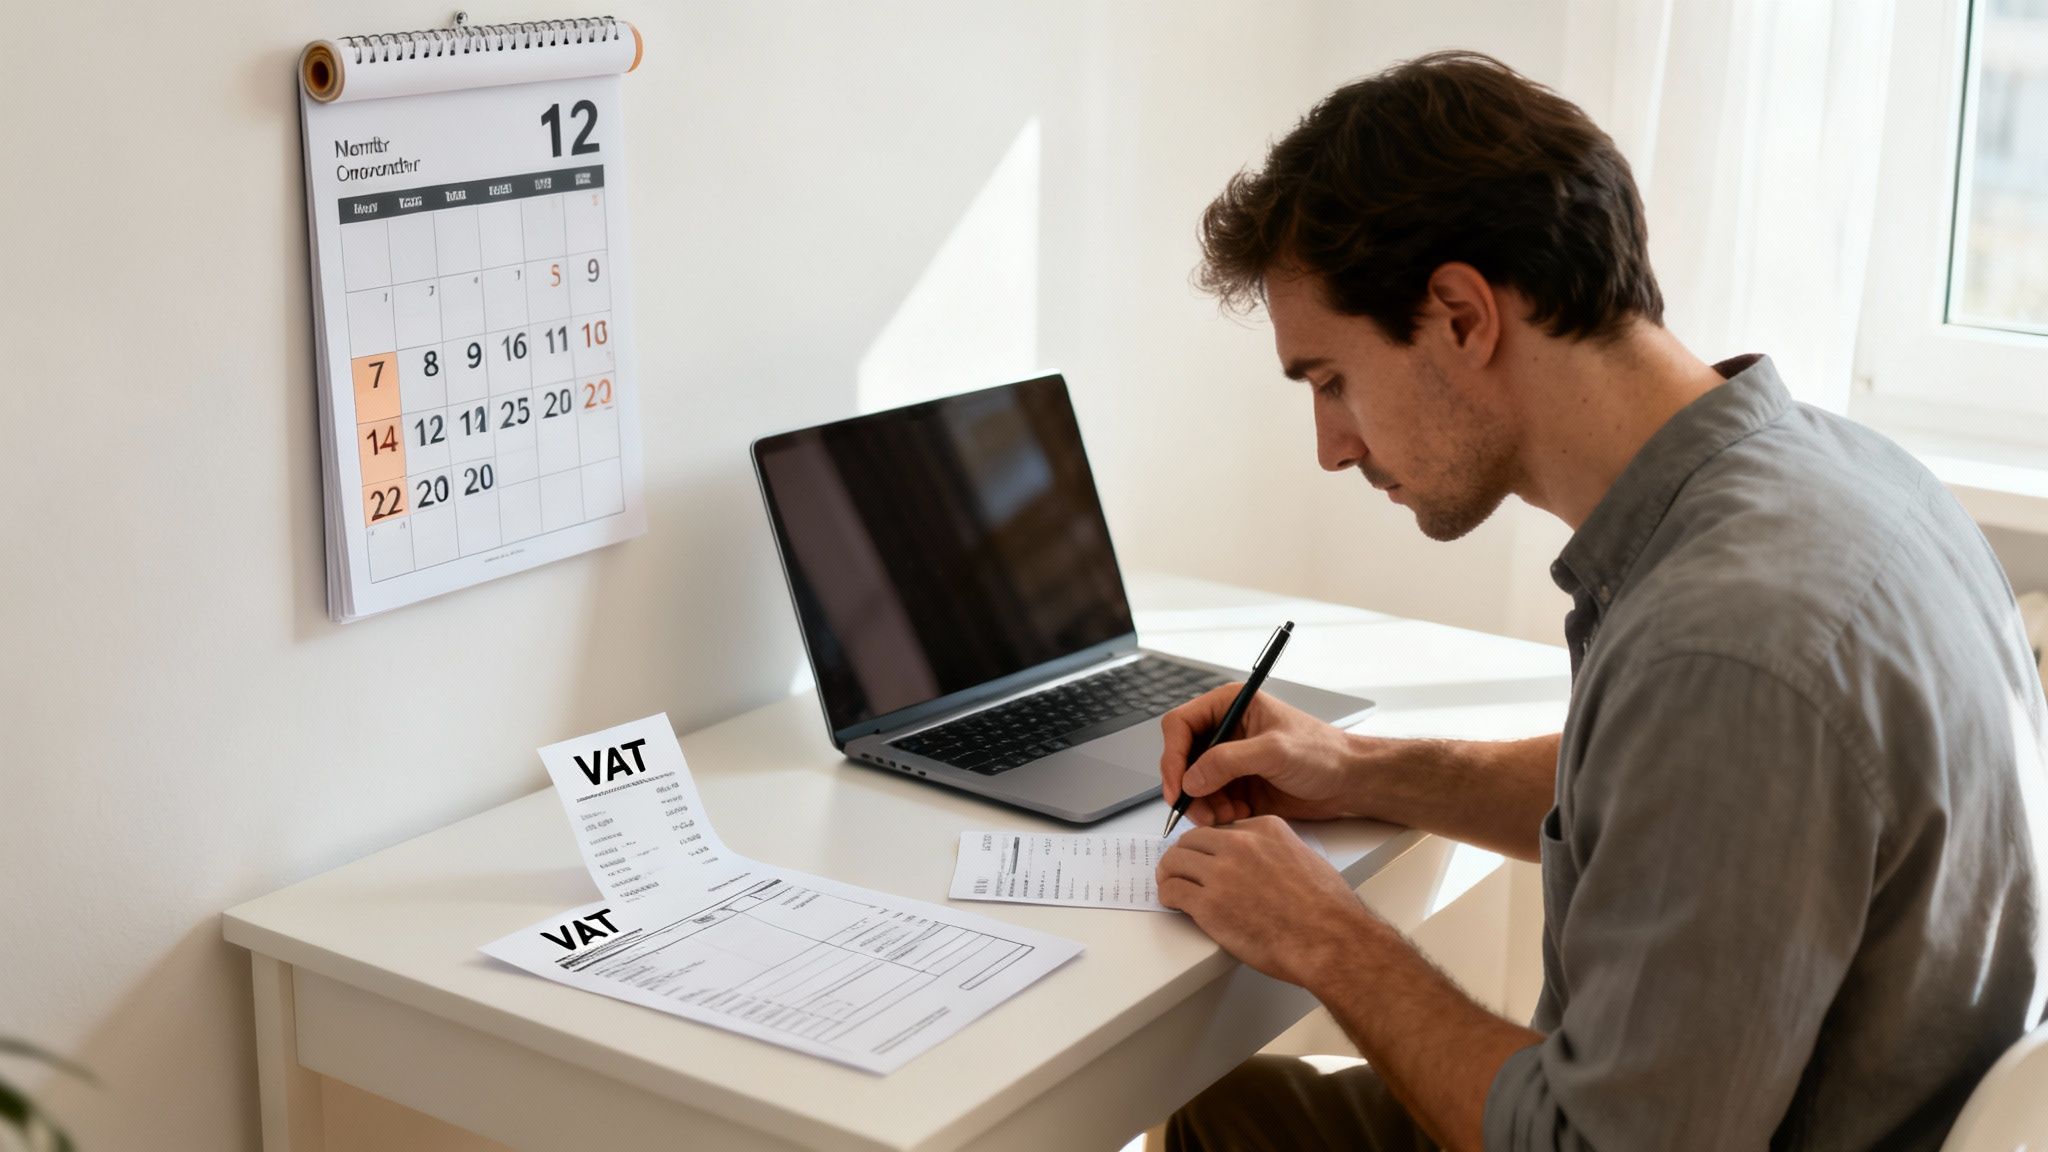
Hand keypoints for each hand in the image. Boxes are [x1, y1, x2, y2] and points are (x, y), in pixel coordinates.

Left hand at [1156, 816, 1375, 986]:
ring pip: (1175, 861)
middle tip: (1181, 870)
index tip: (1206, 857)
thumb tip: (1259, 863)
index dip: (1210, 847)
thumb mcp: (1304, 858)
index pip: (1221, 829)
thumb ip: (1275, 851)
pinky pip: (1172, 891)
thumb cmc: (1326, 910)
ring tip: (1171, 884)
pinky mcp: (1209, 904)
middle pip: (1192, 840)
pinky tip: (1173, 902)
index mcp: (1264, 829)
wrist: (1328, 940)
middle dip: (1185, 855)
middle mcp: (1239, 845)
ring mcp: (1221, 873)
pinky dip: (1168, 896)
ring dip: (1170, 873)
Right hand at [1160, 684, 1359, 825]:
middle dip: (1187, 788)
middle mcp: (1225, 732)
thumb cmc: (1322, 753)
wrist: (1349, 781)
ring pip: (1194, 785)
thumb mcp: (1274, 751)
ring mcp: (1230, 761)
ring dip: (1203, 805)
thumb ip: (1228, 761)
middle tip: (1199, 812)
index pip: (1180, 725)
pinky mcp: (1238, 786)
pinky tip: (1238, 817)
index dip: (1172, 756)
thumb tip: (1190, 779)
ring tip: (1225, 817)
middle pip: (1182, 759)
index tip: (1177, 787)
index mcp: (1230, 706)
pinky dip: (1217, 814)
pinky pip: (1211, 802)